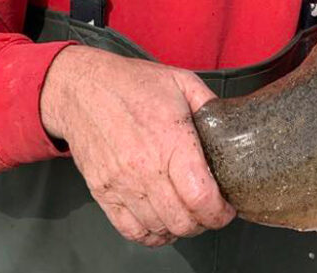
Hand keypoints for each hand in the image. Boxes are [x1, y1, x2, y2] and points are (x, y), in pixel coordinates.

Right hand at [41, 46, 236, 246]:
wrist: (81, 89)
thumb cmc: (131, 84)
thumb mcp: (181, 82)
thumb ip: (210, 105)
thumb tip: (234, 124)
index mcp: (171, 141)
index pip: (201, 198)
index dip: (220, 212)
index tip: (226, 208)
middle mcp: (145, 168)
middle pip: (183, 221)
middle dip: (204, 222)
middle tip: (209, 210)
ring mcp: (121, 184)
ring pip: (159, 229)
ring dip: (179, 228)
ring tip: (186, 213)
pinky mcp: (103, 192)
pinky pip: (130, 230)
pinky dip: (150, 234)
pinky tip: (161, 222)